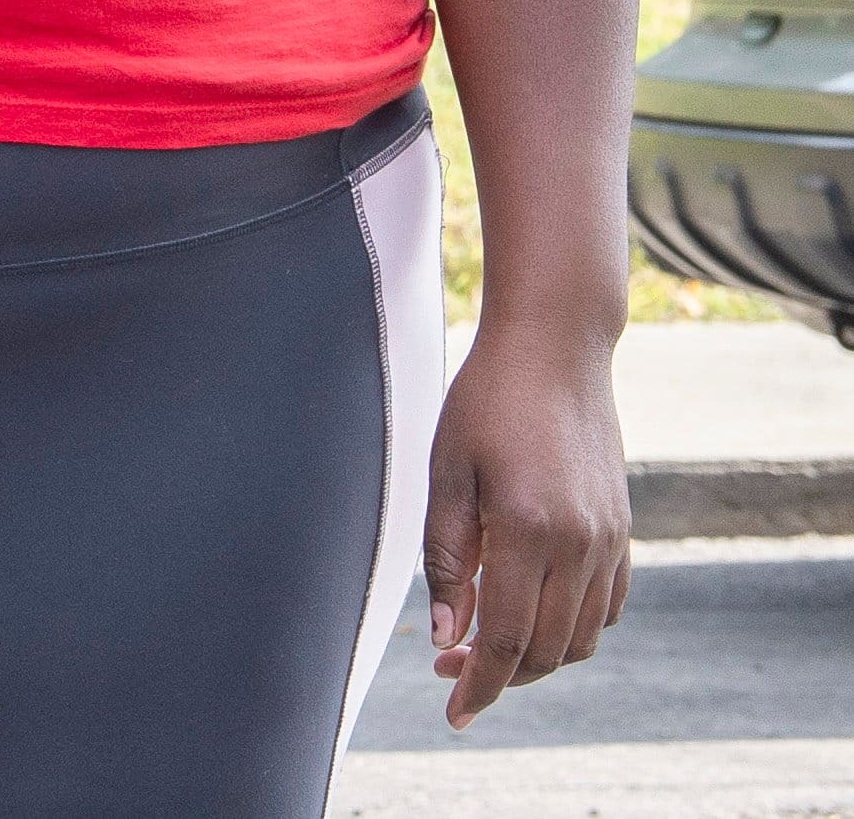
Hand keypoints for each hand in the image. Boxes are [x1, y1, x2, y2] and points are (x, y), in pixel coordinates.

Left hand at [423, 326, 631, 728]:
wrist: (555, 352)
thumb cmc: (484, 402)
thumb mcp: (445, 473)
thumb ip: (446, 559)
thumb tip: (445, 636)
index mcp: (529, 531)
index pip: (507, 640)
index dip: (480, 687)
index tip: (455, 717)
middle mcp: (580, 545)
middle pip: (546, 650)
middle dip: (499, 675)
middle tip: (449, 671)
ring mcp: (610, 541)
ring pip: (580, 637)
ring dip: (536, 657)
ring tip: (484, 645)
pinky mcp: (623, 531)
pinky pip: (606, 607)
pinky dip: (573, 628)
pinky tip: (533, 615)